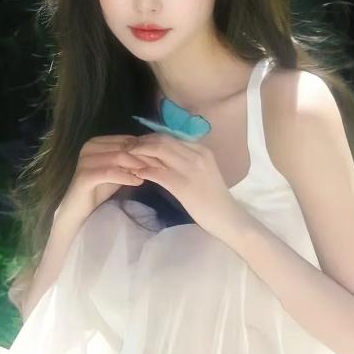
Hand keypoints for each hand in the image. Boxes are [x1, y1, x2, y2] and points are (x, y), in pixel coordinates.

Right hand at [57, 135, 160, 222]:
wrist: (79, 209)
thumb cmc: (100, 188)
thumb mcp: (118, 170)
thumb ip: (130, 160)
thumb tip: (154, 154)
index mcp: (98, 142)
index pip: (128, 140)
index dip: (146, 148)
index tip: (163, 158)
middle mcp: (90, 146)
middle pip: (124, 147)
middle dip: (144, 157)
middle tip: (161, 167)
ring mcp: (85, 160)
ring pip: (119, 157)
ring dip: (137, 166)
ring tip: (151, 174)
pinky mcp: (84, 175)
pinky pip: (110, 172)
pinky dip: (126, 176)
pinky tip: (138, 182)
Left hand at [127, 132, 244, 239]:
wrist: (227, 217)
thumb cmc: (214, 197)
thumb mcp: (203, 171)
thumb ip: (187, 160)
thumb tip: (163, 156)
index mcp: (201, 149)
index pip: (170, 136)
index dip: (150, 137)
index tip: (137, 142)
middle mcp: (196, 154)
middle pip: (162, 140)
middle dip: (142, 142)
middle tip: (127, 148)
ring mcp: (190, 169)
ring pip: (159, 152)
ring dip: (139, 153)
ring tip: (125, 158)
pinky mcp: (183, 185)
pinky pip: (158, 173)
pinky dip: (143, 171)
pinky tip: (135, 174)